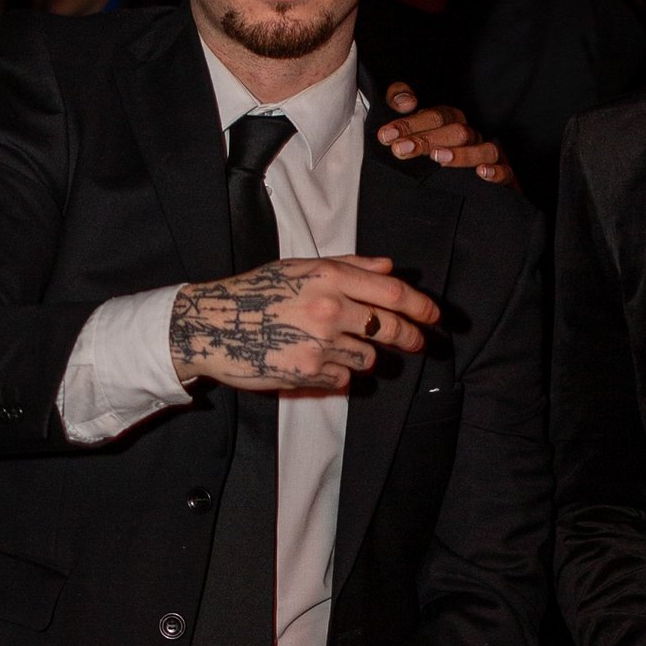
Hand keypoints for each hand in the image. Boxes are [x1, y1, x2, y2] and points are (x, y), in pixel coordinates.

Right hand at [169, 255, 439, 395]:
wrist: (212, 324)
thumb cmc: (256, 292)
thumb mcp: (300, 268)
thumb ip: (349, 266)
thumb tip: (389, 268)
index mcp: (330, 277)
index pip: (393, 294)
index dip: (421, 306)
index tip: (433, 316)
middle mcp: (330, 308)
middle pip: (390, 328)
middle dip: (412, 338)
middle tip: (419, 343)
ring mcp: (320, 343)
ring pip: (369, 358)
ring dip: (366, 356)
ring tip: (343, 348)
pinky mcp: (308, 373)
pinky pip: (343, 379)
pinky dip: (338, 374)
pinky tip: (318, 362)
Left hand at [377, 79, 510, 181]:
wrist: (448, 184)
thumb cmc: (423, 146)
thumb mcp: (406, 122)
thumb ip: (400, 99)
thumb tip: (406, 102)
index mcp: (452, 121)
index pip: (435, 116)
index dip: (410, 124)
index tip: (387, 135)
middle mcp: (471, 136)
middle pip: (457, 131)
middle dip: (427, 139)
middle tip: (400, 149)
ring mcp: (486, 154)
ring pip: (485, 149)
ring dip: (462, 154)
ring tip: (437, 157)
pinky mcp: (501, 177)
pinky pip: (506, 172)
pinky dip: (497, 172)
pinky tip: (481, 173)